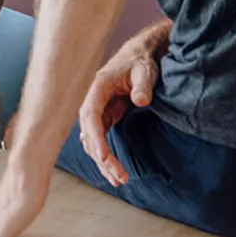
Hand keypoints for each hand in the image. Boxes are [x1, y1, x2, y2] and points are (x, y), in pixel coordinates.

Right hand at [77, 42, 158, 185]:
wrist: (139, 56)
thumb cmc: (140, 62)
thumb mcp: (145, 71)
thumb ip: (143, 85)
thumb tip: (141, 100)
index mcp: (98, 88)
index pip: (90, 116)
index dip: (95, 138)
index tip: (104, 156)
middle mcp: (93, 102)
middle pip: (90, 134)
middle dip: (102, 158)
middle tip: (120, 177)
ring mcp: (98, 111)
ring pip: (93, 142)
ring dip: (103, 162)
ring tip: (119, 180)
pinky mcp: (105, 118)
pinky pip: (100, 141)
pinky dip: (105, 157)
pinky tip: (114, 172)